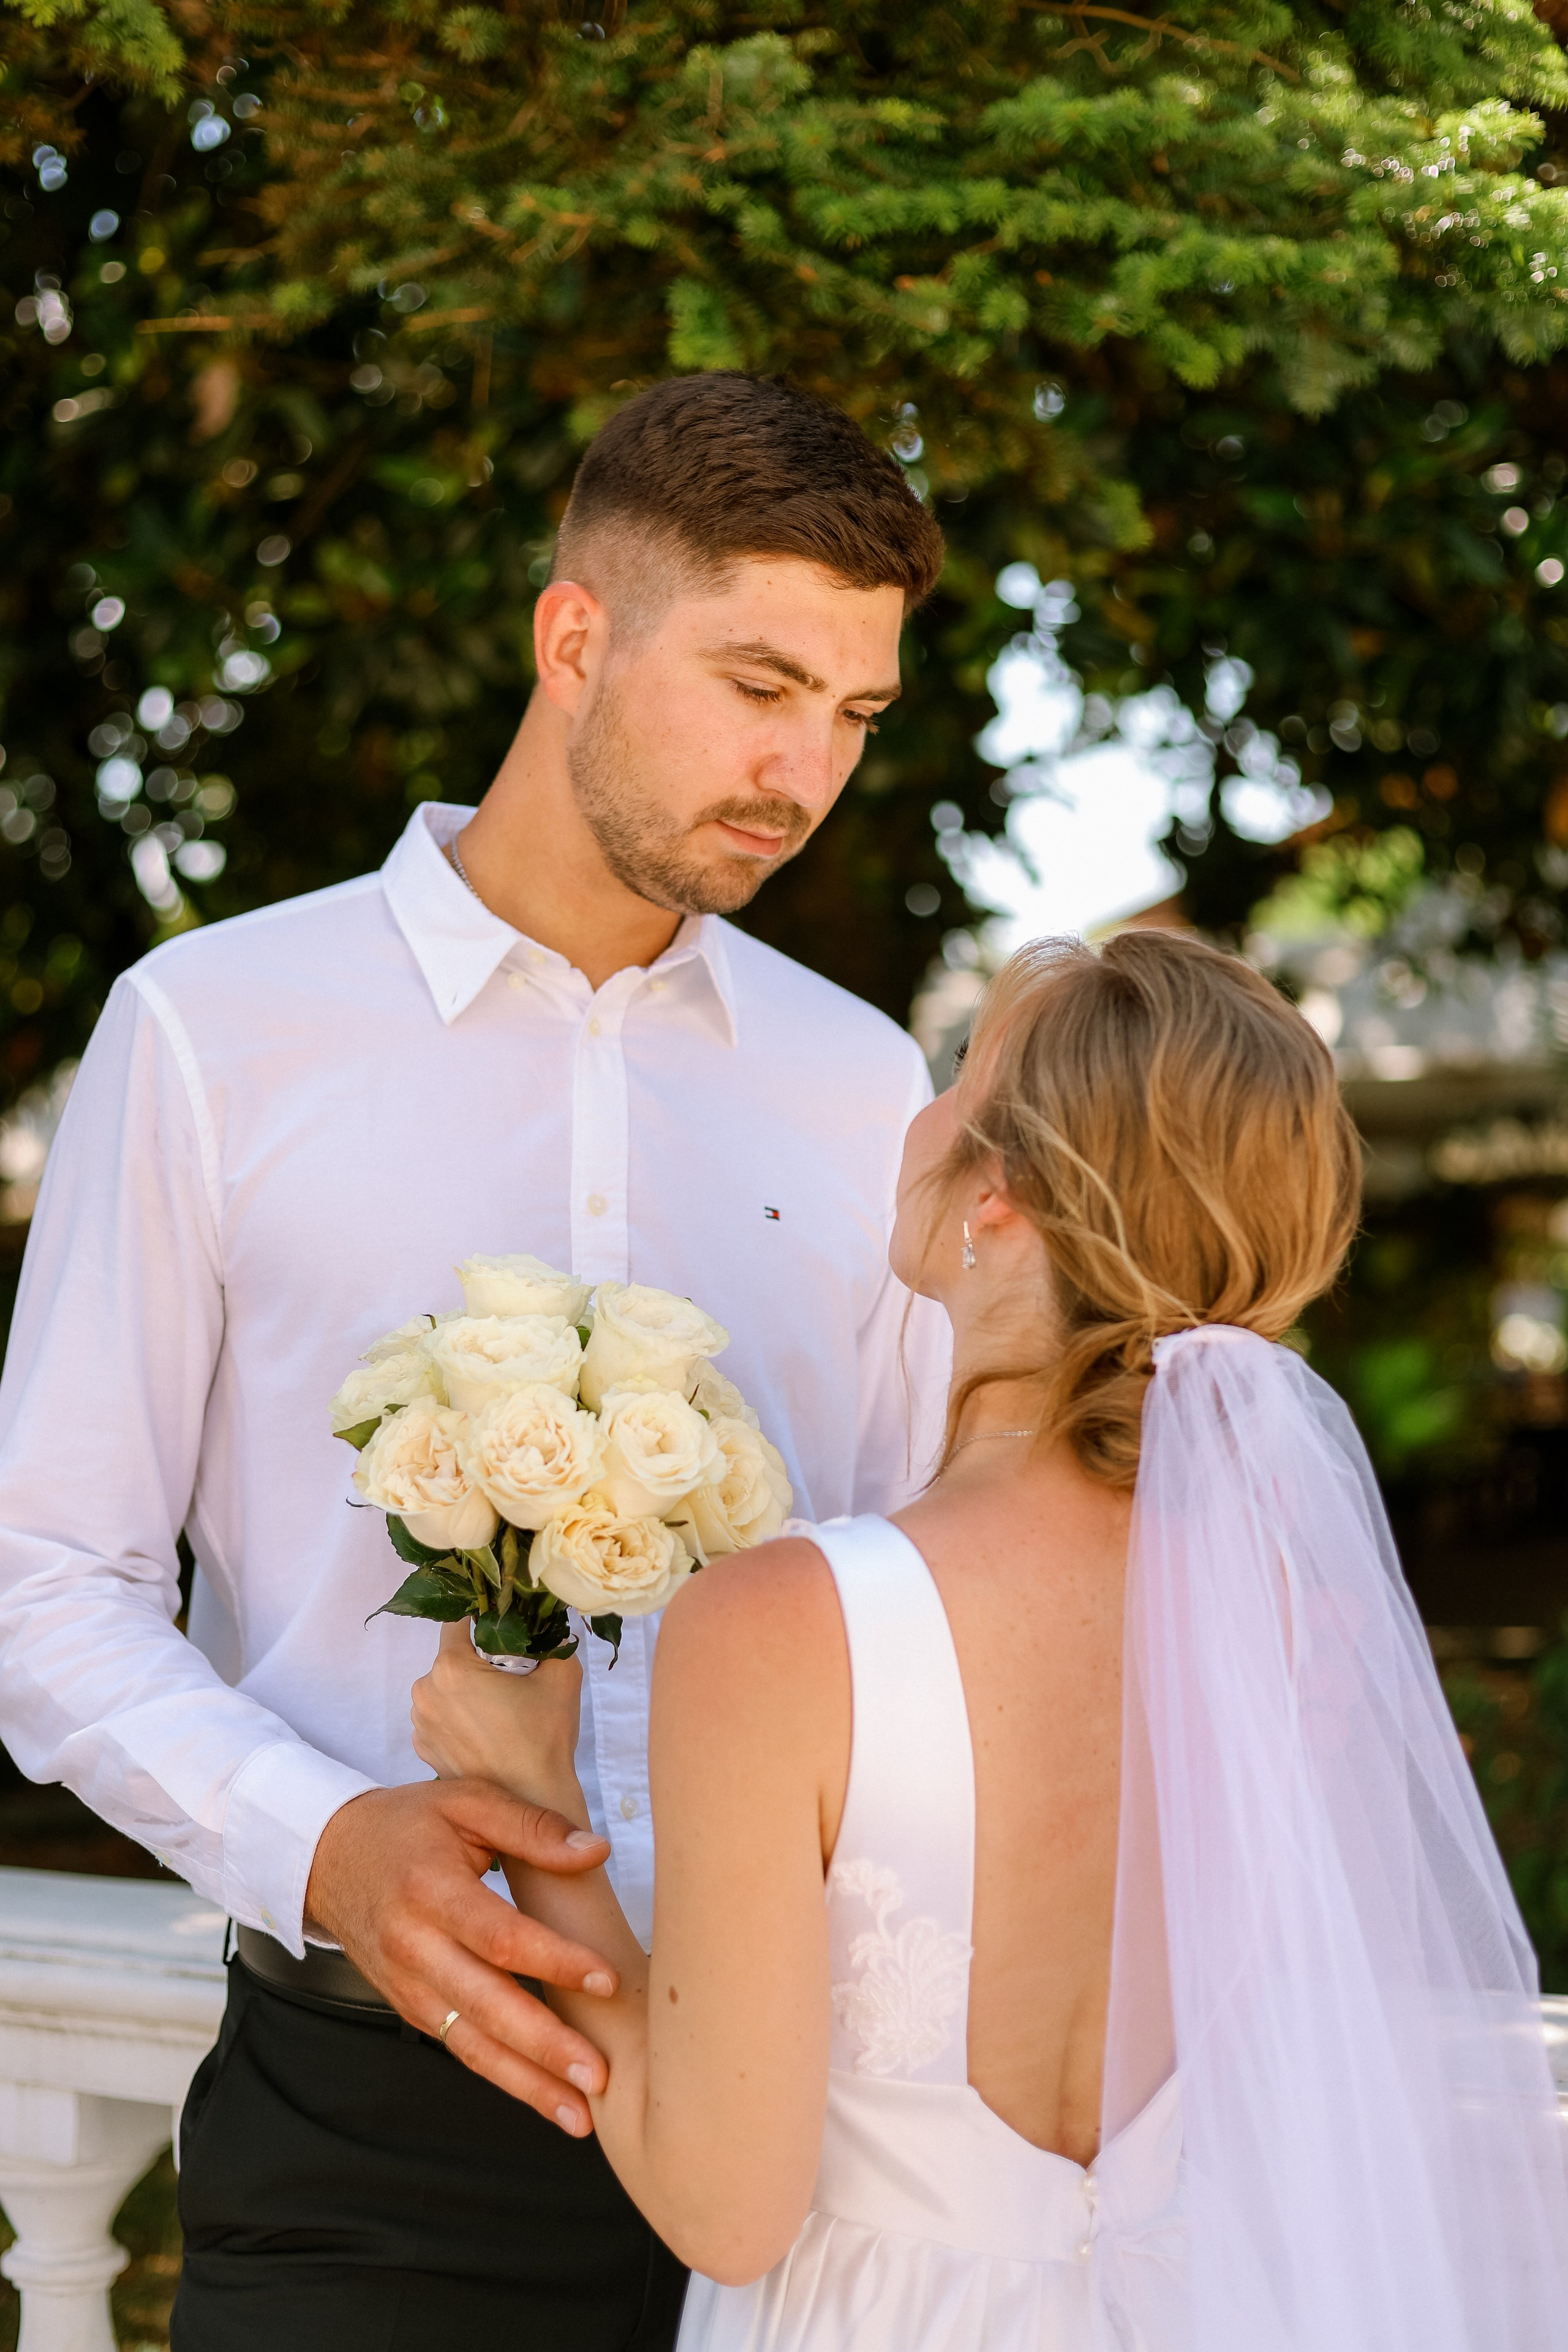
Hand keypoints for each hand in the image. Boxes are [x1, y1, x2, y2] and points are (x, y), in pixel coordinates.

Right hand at [303, 1778, 614, 2133]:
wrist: (328, 1855)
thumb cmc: (408, 1823)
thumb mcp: (466, 1800)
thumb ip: (531, 1825)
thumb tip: (595, 1851)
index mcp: (431, 1891)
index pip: (500, 1937)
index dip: (555, 1961)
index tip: (607, 1980)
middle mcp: (414, 1947)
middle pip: (485, 2006)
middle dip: (544, 2047)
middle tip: (599, 2075)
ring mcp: (407, 1984)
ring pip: (470, 2043)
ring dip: (526, 2083)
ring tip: (580, 2116)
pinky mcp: (407, 2007)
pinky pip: (457, 2047)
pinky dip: (501, 2076)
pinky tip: (543, 2096)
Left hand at [411, 1620, 584, 1803]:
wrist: (531, 1802)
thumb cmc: (544, 1737)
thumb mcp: (562, 1674)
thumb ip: (553, 1637)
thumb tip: (547, 1621)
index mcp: (451, 1668)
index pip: (457, 1621)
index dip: (483, 1619)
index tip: (504, 1631)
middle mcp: (425, 1693)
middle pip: (452, 1658)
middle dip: (479, 1661)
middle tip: (512, 1680)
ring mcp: (421, 1724)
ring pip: (444, 1689)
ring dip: (466, 1691)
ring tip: (500, 1712)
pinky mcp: (424, 1749)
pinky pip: (441, 1717)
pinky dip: (459, 1718)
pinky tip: (487, 1734)